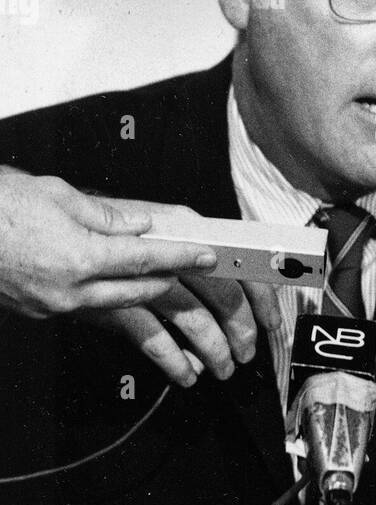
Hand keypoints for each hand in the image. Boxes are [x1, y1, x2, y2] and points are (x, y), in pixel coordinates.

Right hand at [0, 169, 216, 318]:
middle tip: (194, 272)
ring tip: (168, 295)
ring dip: (144, 301)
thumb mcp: (57, 194)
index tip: (208, 255)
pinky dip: (109, 300)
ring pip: (115, 306)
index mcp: (80, 257)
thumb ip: (106, 215)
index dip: (183, 257)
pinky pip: (86, 307)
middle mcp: (70, 289)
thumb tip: (140, 225)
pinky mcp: (39, 310)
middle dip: (170, 282)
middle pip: (138, 292)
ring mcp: (54, 304)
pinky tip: (118, 293)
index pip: (147, 260)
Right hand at [84, 198, 281, 388]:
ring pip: (192, 319)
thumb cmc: (89, 220)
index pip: (236, 262)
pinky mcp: (111, 306)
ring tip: (222, 370)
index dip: (260, 296)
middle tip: (247, 353)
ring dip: (212, 350)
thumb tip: (220, 259)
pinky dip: (173, 360)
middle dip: (240, 329)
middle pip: (221, 293)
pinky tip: (186, 375)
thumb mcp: (141, 216)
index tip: (272, 322)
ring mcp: (137, 280)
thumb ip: (179, 237)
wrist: (23, 225)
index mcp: (180, 225)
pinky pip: (153, 339)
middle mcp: (164, 250)